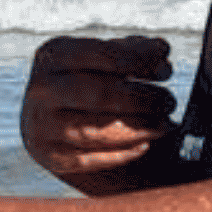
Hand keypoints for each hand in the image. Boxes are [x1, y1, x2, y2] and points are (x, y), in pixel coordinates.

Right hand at [21, 35, 176, 192]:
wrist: (47, 115)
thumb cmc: (84, 78)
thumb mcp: (98, 57)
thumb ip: (131, 52)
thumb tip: (161, 52)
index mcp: (54, 54)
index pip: (105, 55)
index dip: (142, 60)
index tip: (166, 67)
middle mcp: (43, 89)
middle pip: (102, 94)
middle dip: (143, 98)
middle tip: (168, 101)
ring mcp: (42, 124)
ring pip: (96, 130)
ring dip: (138, 128)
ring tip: (164, 124)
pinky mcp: (50, 156)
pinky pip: (90, 159)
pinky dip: (122, 153)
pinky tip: (145, 145)